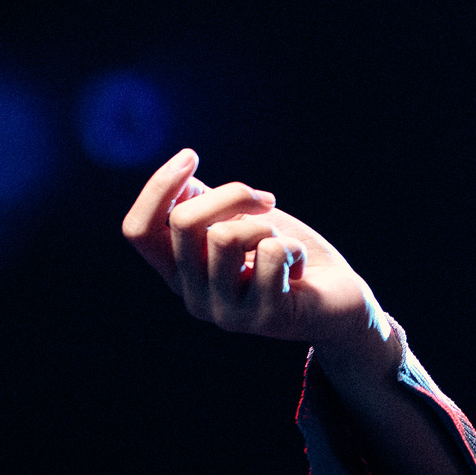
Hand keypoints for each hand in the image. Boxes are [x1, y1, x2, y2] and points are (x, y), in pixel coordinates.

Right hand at [120, 148, 398, 368]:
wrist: (338, 298)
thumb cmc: (286, 255)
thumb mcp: (242, 223)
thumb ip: (207, 206)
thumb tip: (181, 178)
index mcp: (180, 273)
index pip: (137, 231)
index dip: (157, 187)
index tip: (191, 156)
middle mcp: (193, 298)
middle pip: (183, 222)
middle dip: (232, 194)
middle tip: (265, 201)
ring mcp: (227, 312)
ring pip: (226, 235)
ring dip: (263, 225)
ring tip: (280, 243)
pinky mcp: (264, 318)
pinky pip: (271, 253)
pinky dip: (293, 248)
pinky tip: (298, 268)